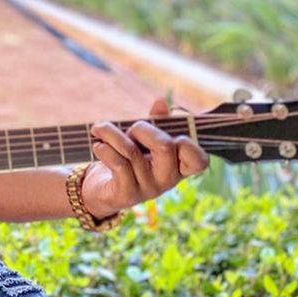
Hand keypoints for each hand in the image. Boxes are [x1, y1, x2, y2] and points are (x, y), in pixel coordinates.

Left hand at [80, 98, 207, 219]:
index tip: (167, 131)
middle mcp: (168, 180)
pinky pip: (118, 164)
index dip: (188, 142)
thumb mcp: (142, 140)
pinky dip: (105, 149)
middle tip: (130, 131)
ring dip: (112, 134)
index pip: (199, 160)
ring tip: (101, 130)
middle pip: (165, 146)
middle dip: (143, 129)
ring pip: (132, 152)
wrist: (101, 189)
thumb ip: (155, 122)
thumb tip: (162, 102)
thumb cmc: (127, 159)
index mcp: (178, 167)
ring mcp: (148, 189)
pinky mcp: (127, 194)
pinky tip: (98, 145)